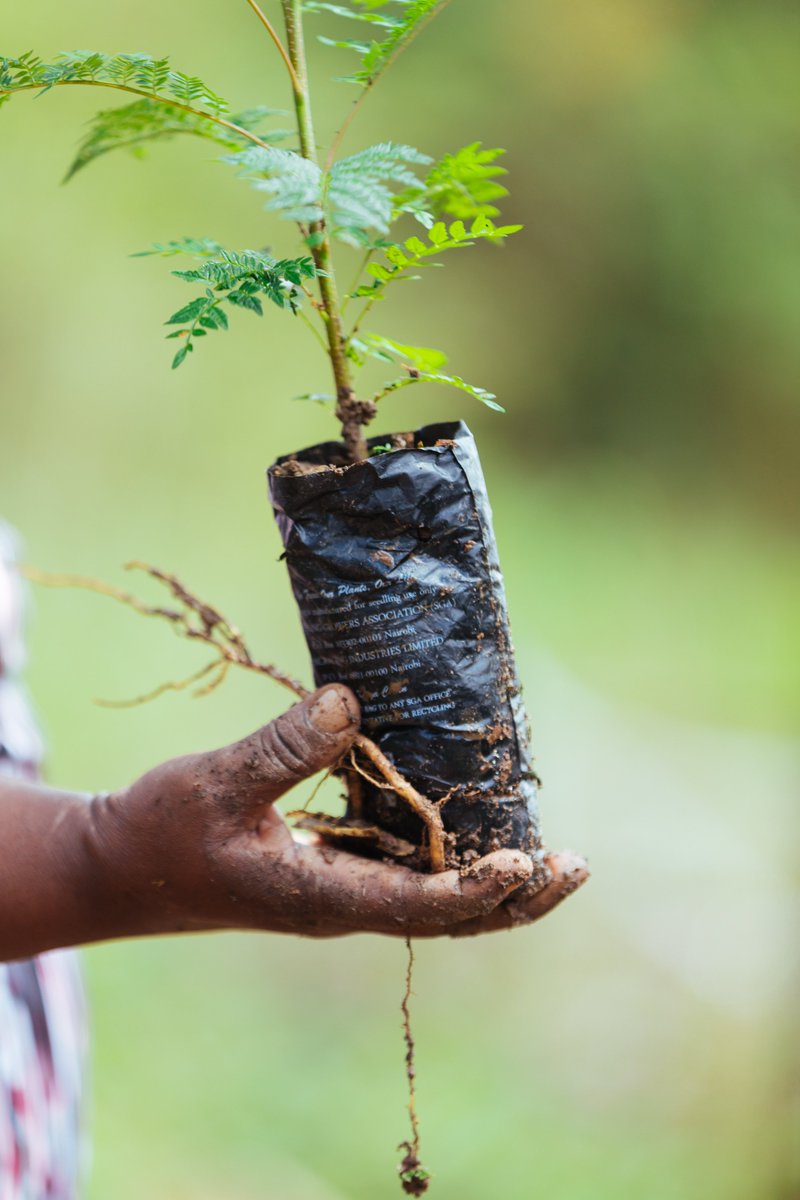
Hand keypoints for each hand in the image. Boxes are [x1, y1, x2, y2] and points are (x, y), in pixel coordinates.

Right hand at [83, 684, 586, 940]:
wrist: (124, 869)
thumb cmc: (162, 831)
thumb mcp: (216, 783)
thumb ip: (282, 748)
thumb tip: (351, 703)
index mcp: (321, 897)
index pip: (420, 906)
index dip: (478, 888)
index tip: (527, 861)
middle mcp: (344, 901)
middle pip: (449, 916)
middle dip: (514, 898)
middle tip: (574, 866)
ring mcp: (342, 888)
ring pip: (436, 896)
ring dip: (495, 881)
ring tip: (550, 854)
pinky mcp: (333, 867)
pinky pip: (409, 868)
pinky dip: (452, 852)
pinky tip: (475, 818)